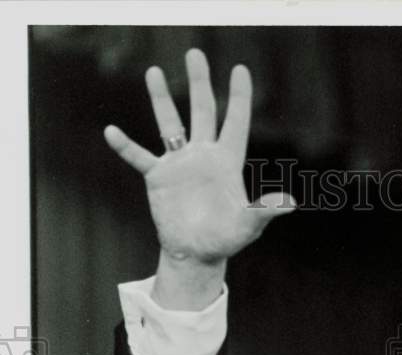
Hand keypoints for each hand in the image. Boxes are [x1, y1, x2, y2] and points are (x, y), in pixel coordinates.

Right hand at [104, 49, 294, 264]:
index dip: (239, 97)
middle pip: (202, 111)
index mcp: (227, 161)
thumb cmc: (226, 239)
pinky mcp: (158, 178)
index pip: (235, 122)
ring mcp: (179, 164)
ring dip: (161, 100)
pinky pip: (140, 158)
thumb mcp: (248, 225)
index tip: (240, 69)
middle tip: (195, 53)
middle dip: (199, 83)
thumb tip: (290, 204)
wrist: (197, 254)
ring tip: (154, 72)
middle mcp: (203, 156)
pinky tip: (111, 132)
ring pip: (170, 124)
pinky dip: (126, 147)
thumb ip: (265, 211)